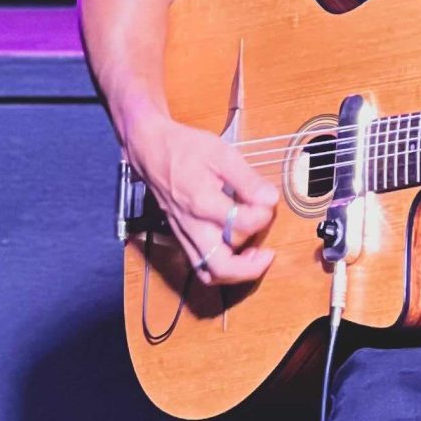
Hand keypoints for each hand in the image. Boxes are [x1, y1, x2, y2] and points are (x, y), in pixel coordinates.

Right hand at [128, 109, 277, 286]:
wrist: (150, 149)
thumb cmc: (185, 148)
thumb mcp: (221, 154)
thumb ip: (247, 180)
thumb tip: (270, 199)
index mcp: (202, 203)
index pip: (241, 224)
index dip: (262, 216)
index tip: (268, 201)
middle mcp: (191, 226)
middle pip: (220, 267)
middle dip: (250, 268)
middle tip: (268, 253)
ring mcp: (183, 234)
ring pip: (208, 273)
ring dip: (235, 272)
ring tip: (254, 257)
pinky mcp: (181, 236)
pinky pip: (200, 265)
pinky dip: (221, 266)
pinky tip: (236, 251)